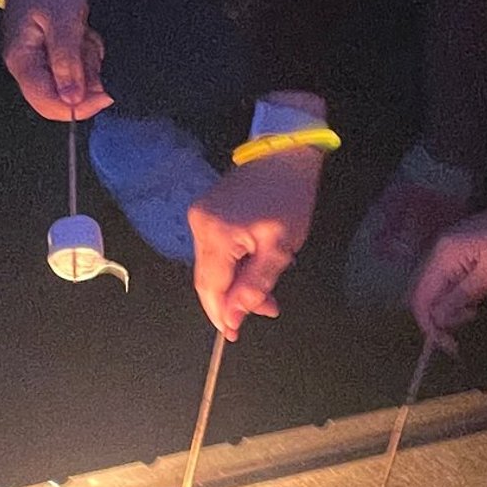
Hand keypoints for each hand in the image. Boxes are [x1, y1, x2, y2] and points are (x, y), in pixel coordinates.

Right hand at [0, 0, 109, 120]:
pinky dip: (85, 52)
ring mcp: (40, 59)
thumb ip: (67, 63)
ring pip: (73, 81)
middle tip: (89, 46)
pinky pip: (75, 65)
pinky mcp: (51, 51)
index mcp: (23, 61)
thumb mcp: (64, 22)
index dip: (78, 106)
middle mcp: (27, 66)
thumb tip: (71, 101)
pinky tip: (83, 31)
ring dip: (87, 61)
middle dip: (85, 78)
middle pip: (62, 96)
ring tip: (84, 32)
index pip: (47, 104)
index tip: (105, 94)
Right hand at [188, 149, 323, 337]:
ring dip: (236, 282)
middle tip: (266, 308)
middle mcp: (199, 225)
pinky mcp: (206, 210)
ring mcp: (200, 216)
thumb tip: (233, 317)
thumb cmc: (288, 196)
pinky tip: (256, 263)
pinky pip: (215, 248)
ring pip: (212, 265)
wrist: (284, 152)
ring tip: (268, 285)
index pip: (211, 288)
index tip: (235, 334)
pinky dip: (233, 263)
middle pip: (208, 279)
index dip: (223, 315)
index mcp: (216, 235)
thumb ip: (254, 285)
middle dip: (233, 300)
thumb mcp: (280, 248)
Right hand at [410, 190, 486, 343]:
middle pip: (421, 292)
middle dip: (435, 319)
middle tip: (459, 335)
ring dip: (445, 308)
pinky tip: (471, 304)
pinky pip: (447, 278)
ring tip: (470, 318)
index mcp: (444, 255)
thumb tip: (438, 318)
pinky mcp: (462, 250)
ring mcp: (450, 249)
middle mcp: (439, 251)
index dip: (430, 326)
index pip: (420, 297)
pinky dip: (453, 296)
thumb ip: (463, 295)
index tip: (450, 346)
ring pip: (433, 287)